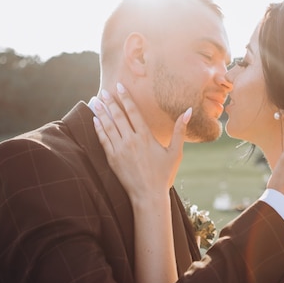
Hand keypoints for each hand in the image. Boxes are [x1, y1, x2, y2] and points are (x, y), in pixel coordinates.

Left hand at [92, 82, 190, 201]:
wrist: (148, 196)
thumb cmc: (164, 174)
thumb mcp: (175, 152)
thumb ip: (180, 130)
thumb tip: (188, 110)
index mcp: (146, 136)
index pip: (133, 112)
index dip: (125, 98)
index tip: (119, 86)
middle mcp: (131, 141)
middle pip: (118, 116)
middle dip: (110, 102)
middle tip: (103, 91)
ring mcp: (120, 150)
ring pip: (108, 126)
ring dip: (101, 112)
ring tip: (95, 101)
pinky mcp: (112, 159)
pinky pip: (103, 140)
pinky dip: (99, 128)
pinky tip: (95, 120)